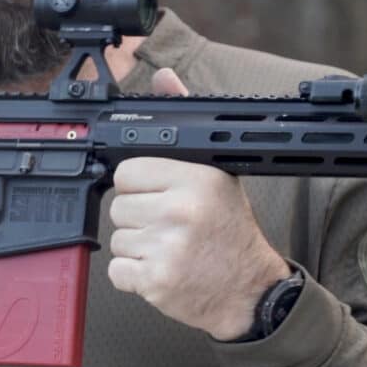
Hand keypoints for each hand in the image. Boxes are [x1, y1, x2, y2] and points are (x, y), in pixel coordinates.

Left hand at [107, 68, 291, 340]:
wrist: (249, 291)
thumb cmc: (230, 229)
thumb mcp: (216, 171)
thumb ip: (184, 122)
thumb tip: (162, 76)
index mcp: (197, 178)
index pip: (128, 171)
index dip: (141, 185)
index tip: (162, 195)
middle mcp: (181, 211)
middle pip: (118, 206)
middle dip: (139, 216)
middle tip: (169, 224)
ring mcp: (167, 249)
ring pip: (116, 238)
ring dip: (137, 246)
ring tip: (169, 246)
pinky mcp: (156, 282)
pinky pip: (117, 271)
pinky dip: (134, 275)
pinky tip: (162, 268)